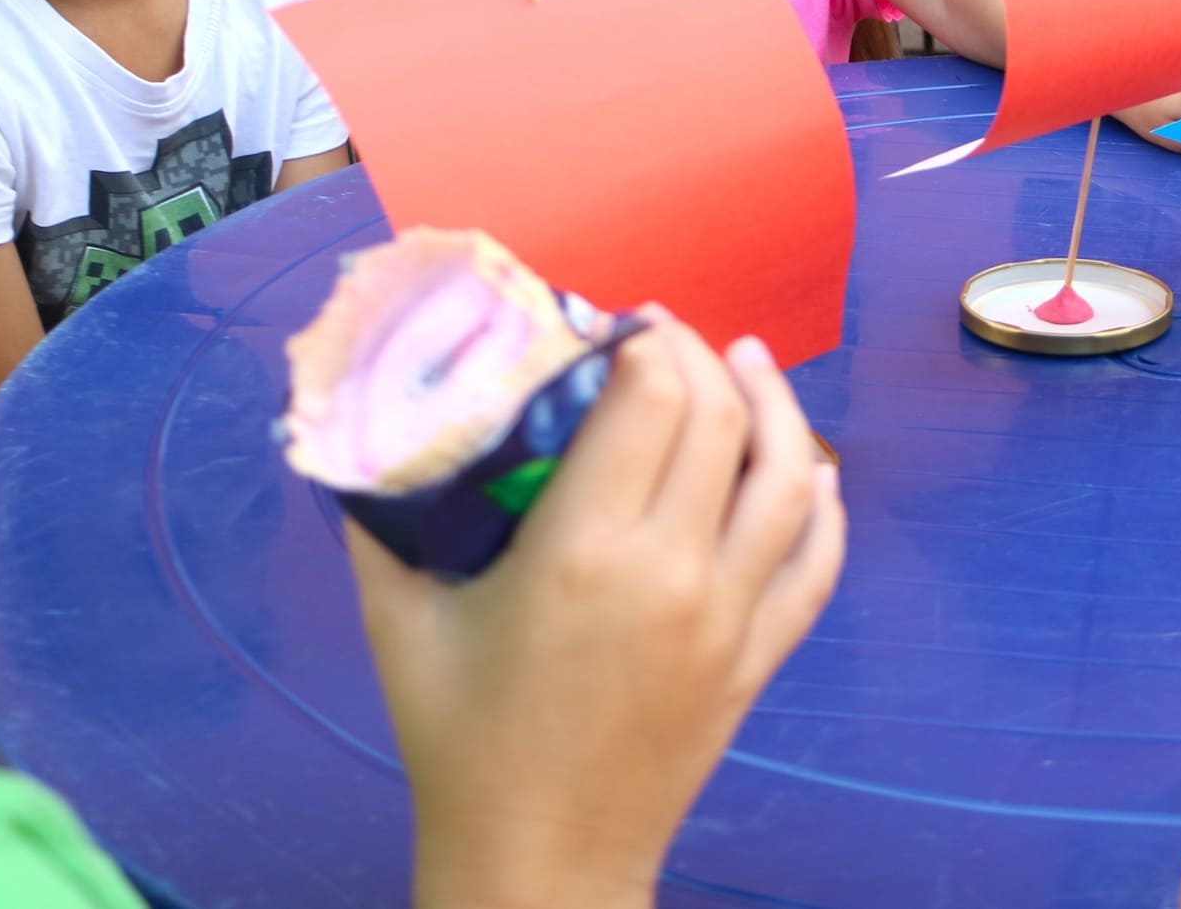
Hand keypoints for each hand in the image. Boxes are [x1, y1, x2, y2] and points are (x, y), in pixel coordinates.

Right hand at [353, 317, 845, 908]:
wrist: (538, 860)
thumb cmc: (460, 741)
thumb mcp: (400, 620)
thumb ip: (385, 519)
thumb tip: (357, 430)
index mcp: (582, 551)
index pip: (651, 397)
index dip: (645, 340)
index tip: (619, 324)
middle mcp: (672, 571)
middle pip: (720, 418)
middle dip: (700, 358)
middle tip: (669, 339)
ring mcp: (729, 616)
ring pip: (787, 479)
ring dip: (778, 408)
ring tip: (751, 365)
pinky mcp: (759, 658)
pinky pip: (815, 564)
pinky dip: (823, 508)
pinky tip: (811, 470)